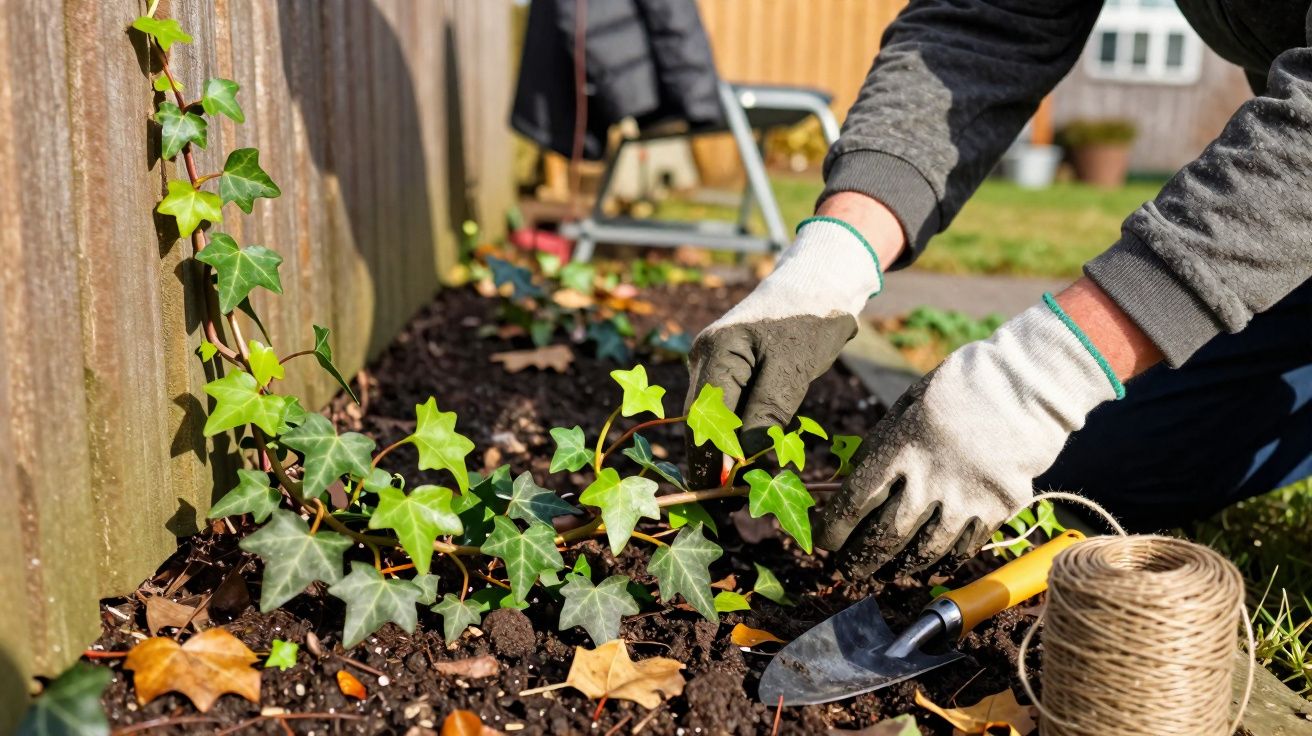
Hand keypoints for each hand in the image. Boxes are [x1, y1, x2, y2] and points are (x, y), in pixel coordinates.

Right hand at [683, 215, 884, 487]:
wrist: (816, 285)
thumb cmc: (810, 321)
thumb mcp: (793, 368)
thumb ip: (767, 412)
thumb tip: (742, 461)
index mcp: (718, 351)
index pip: (704, 415)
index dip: (707, 457)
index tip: (716, 494)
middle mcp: (704, 357)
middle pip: (699, 420)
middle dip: (709, 461)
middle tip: (724, 502)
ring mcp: (710, 362)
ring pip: (708, 418)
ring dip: (720, 452)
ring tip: (734, 489)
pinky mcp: (724, 370)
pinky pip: (723, 410)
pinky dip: (731, 437)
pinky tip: (741, 462)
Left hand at [814, 296, 1123, 575]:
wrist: (1022, 387)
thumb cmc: (955, 392)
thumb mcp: (905, 410)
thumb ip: (881, 450)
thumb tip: (850, 486)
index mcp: (898, 449)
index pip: (854, 502)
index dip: (835, 529)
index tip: (825, 540)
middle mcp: (928, 480)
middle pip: (884, 536)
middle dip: (860, 558)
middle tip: (848, 570)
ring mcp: (965, 498)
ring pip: (923, 551)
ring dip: (900, 568)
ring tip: (887, 574)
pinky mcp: (996, 509)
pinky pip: (963, 548)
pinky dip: (943, 561)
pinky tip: (930, 565)